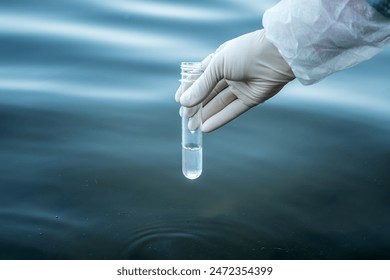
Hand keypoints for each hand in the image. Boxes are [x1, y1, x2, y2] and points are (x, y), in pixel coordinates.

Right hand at [175, 29, 294, 131]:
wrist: (276, 56)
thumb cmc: (245, 53)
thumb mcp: (217, 66)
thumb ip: (201, 85)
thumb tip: (184, 102)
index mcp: (220, 60)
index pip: (200, 77)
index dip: (189, 89)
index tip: (179, 101)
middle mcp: (229, 74)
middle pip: (208, 93)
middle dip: (195, 105)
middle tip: (185, 118)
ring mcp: (240, 87)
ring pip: (218, 103)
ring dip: (205, 115)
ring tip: (192, 127)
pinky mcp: (250, 99)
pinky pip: (232, 111)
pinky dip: (219, 119)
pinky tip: (207, 128)